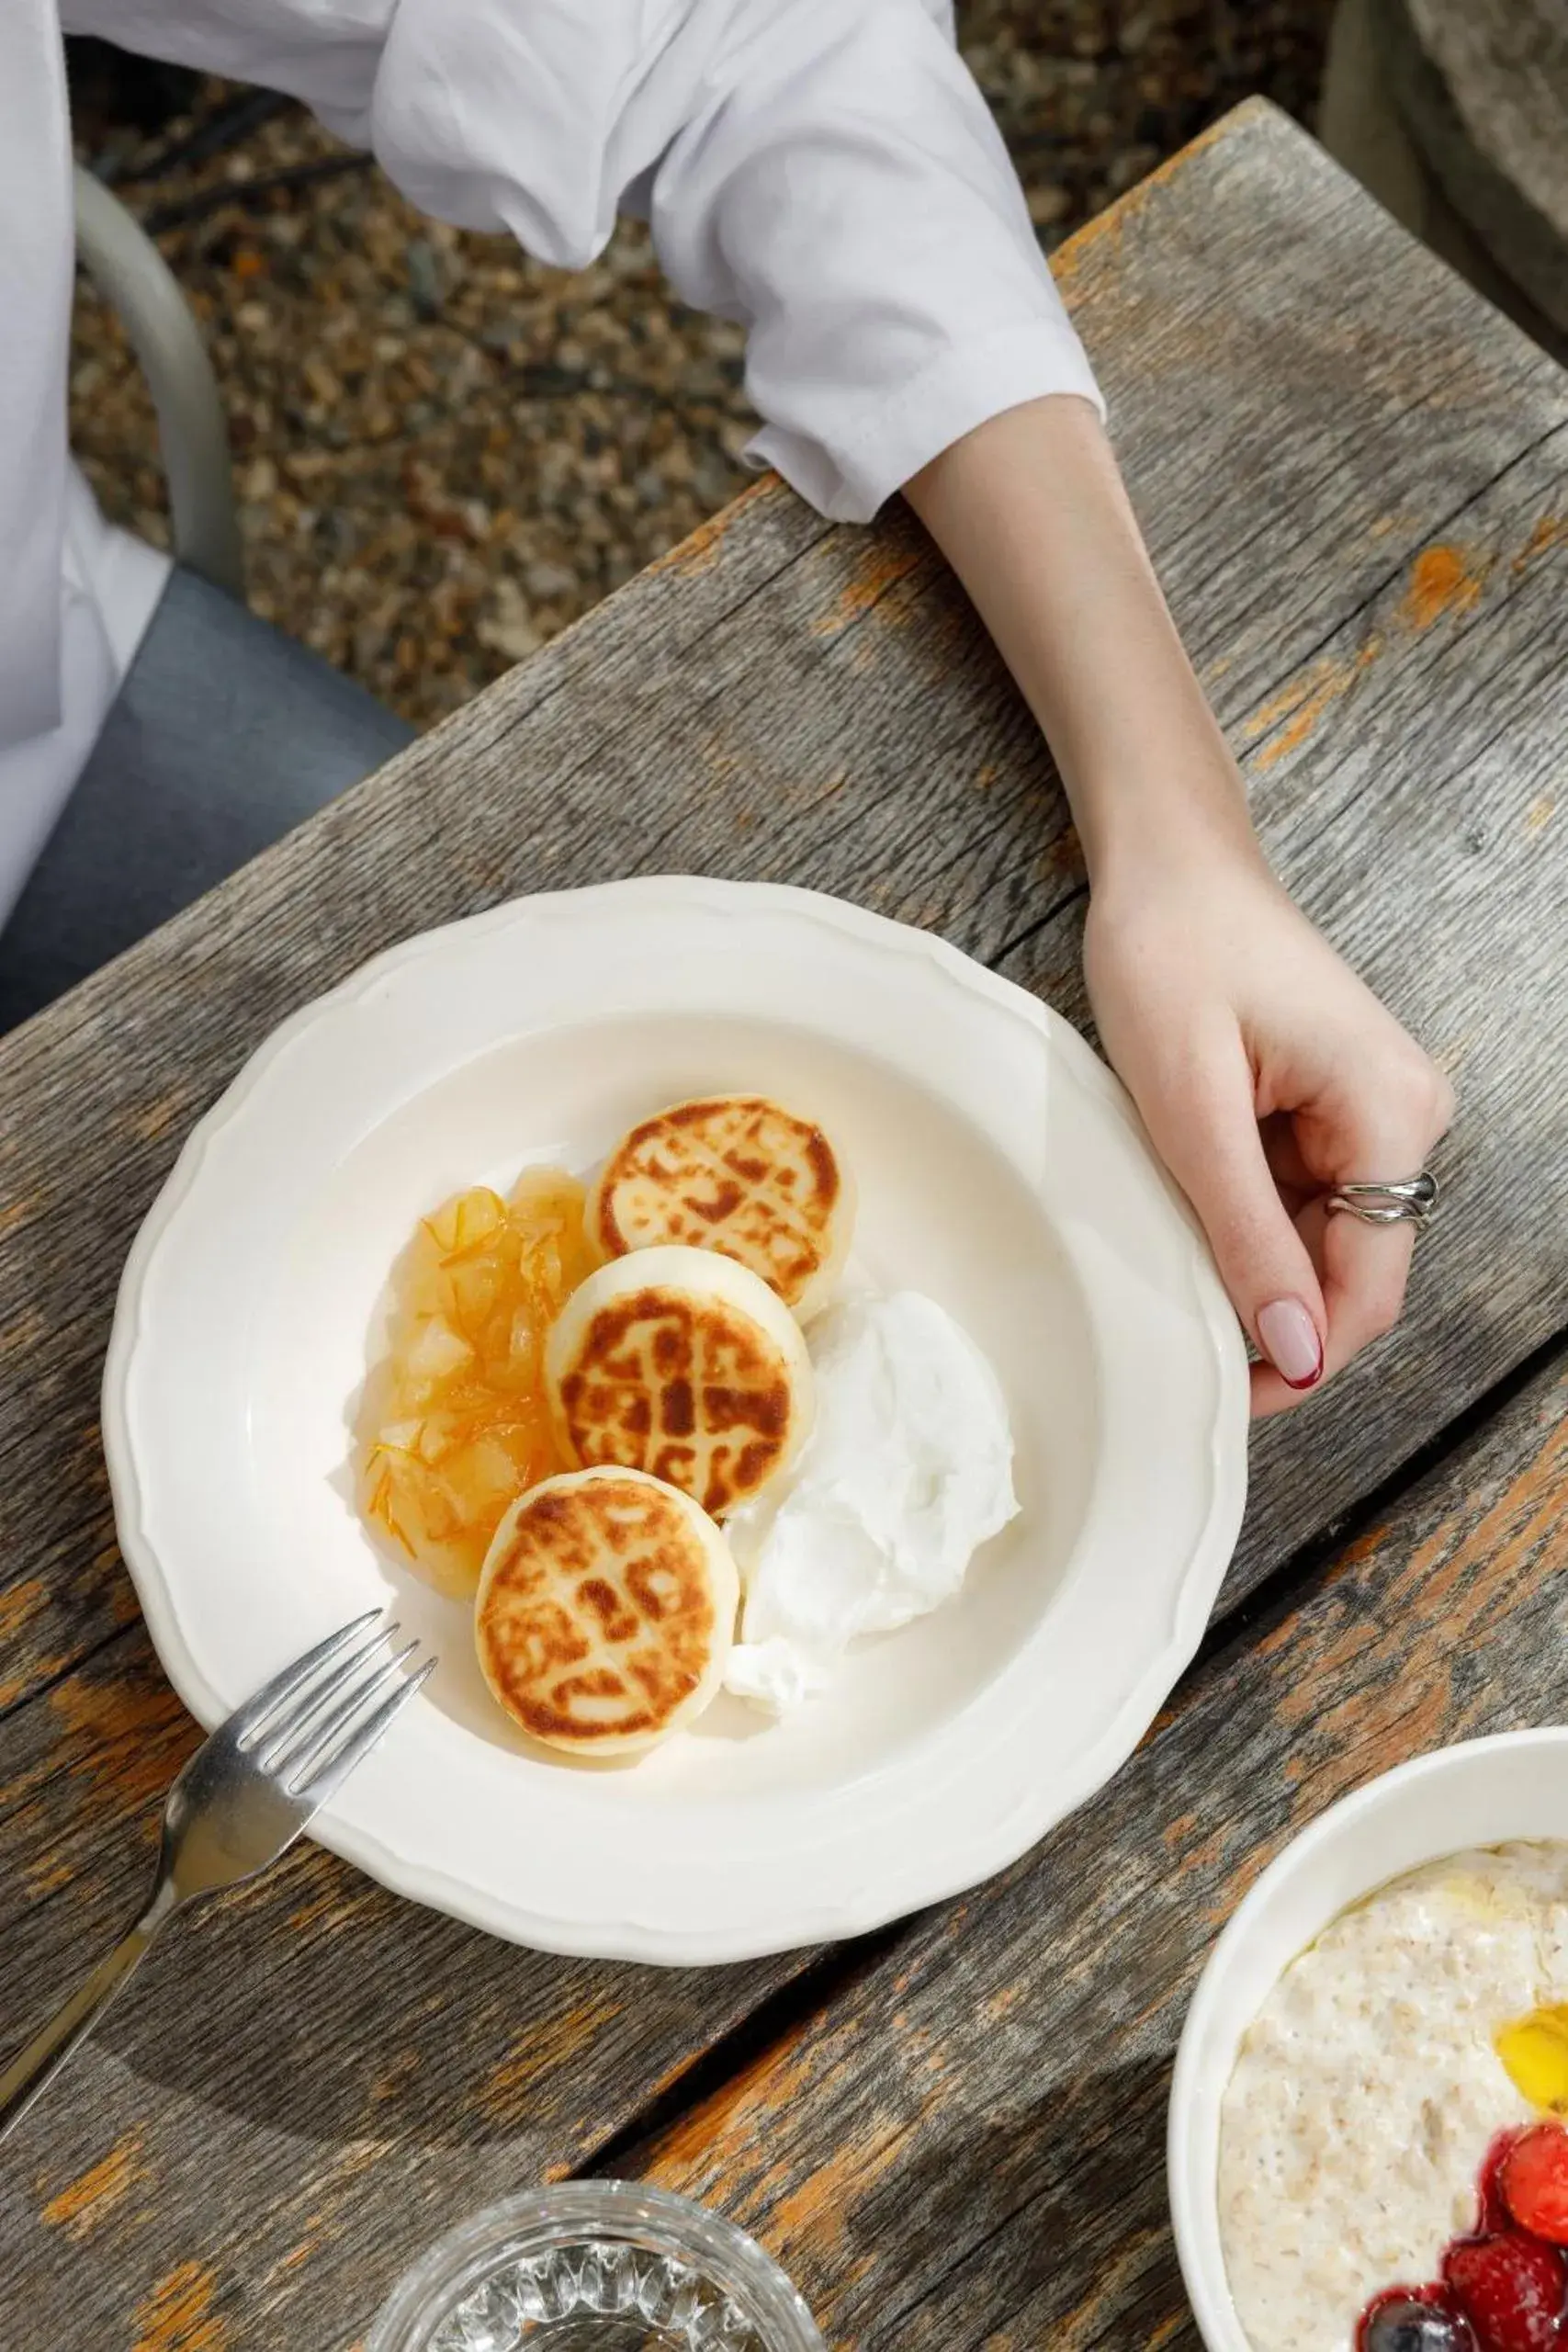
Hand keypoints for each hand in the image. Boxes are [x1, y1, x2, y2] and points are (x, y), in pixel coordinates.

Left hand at [1083, 839, 1453, 1415]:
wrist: (1169, 867)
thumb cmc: (1174, 955)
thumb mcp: (1191, 1109)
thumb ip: (1247, 1233)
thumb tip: (1295, 1350)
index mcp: (1391, 1113)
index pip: (1367, 1288)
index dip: (1301, 1359)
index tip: (1226, 1397)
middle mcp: (1406, 1116)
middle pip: (1352, 1272)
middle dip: (1273, 1312)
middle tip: (1178, 1329)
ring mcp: (1376, 1113)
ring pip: (1321, 1242)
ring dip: (1251, 1261)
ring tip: (1170, 1236)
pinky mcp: (1338, 1109)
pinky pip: (1301, 1199)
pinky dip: (1245, 1217)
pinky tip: (1187, 1196)